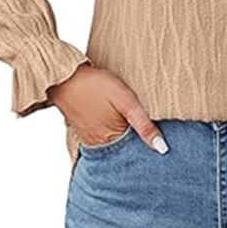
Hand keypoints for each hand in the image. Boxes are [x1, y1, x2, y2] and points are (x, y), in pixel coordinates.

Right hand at [47, 63, 168, 153]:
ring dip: (123, 135)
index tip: (161, 137)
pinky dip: (110, 130)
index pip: (136, 152)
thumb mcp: (126, 101)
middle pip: (124, 149)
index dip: (149, 144)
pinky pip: (101, 136)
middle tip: (146, 128)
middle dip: (136, 142)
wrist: (64, 75)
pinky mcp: (82, 129)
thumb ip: (144, 124)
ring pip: (113, 143)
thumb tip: (162, 148)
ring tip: (129, 121)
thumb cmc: (95, 84)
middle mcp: (98, 145)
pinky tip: (114, 118)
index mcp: (111, 141)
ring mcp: (88, 138)